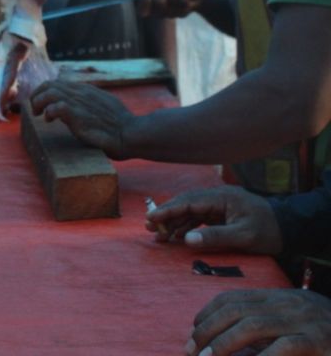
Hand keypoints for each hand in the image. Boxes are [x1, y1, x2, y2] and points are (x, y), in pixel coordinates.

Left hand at [28, 80, 134, 158]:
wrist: (132, 134)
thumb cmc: (119, 125)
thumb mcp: (102, 107)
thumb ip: (86, 103)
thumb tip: (66, 108)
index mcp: (86, 90)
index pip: (57, 83)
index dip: (43, 92)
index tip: (41, 105)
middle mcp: (81, 93)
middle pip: (49, 84)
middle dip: (36, 96)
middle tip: (35, 111)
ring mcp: (81, 103)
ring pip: (50, 92)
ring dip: (39, 102)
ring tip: (39, 114)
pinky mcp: (80, 116)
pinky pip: (58, 107)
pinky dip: (50, 111)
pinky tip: (50, 119)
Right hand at [146, 185, 282, 253]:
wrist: (289, 227)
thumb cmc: (268, 231)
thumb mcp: (243, 237)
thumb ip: (215, 237)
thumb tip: (186, 240)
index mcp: (221, 197)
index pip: (188, 202)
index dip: (167, 210)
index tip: (150, 219)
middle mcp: (217, 196)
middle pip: (185, 203)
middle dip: (166, 215)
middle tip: (149, 228)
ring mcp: (218, 204)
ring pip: (189, 210)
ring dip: (174, 222)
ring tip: (158, 235)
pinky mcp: (220, 212)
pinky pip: (198, 217)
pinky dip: (185, 225)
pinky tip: (175, 235)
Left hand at [189, 289, 330, 355]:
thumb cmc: (324, 332)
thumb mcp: (291, 322)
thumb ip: (263, 325)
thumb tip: (225, 339)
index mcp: (277, 296)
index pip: (231, 297)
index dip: (207, 314)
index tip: (192, 333)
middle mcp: (287, 303)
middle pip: (235, 310)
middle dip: (207, 330)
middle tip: (191, 349)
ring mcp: (303, 320)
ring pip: (253, 326)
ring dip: (225, 343)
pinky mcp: (319, 339)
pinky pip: (286, 346)